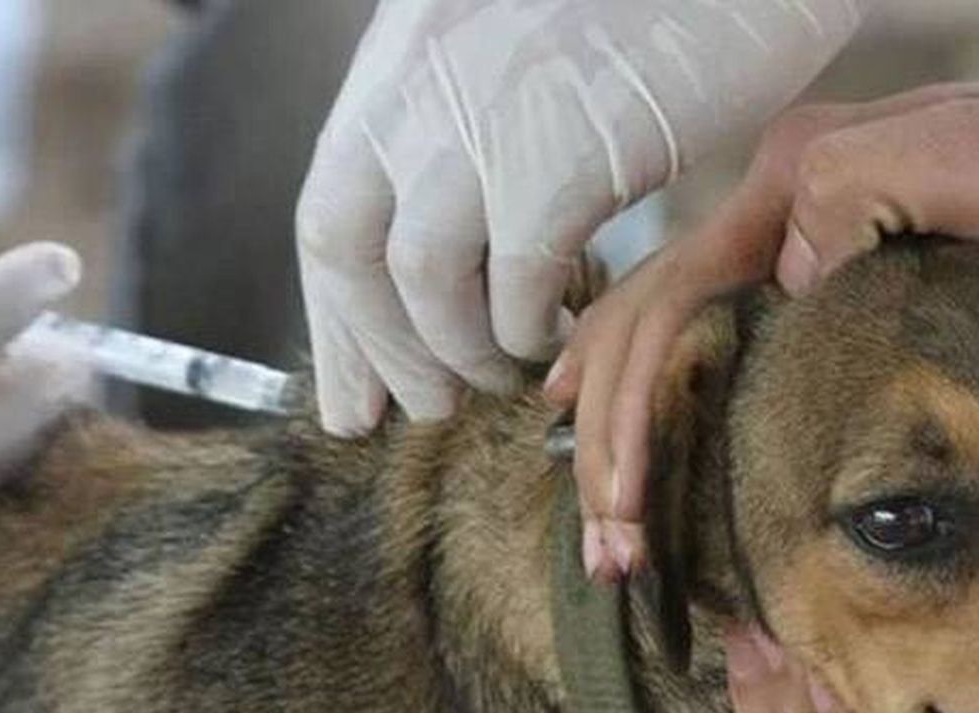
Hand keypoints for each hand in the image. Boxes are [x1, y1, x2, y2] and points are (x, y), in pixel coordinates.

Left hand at [295, 0, 862, 434]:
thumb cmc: (652, 5)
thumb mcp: (510, 45)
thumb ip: (453, 126)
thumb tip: (425, 244)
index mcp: (401, 60)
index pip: (327, 214)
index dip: (340, 322)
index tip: (355, 395)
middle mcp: (419, 86)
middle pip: (346, 252)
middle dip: (382, 352)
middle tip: (426, 406)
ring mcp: (483, 119)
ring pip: (423, 283)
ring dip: (460, 353)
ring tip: (502, 376)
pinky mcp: (562, 158)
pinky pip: (516, 287)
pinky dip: (529, 332)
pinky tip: (557, 337)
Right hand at [549, 78, 978, 577]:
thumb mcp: (969, 160)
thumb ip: (851, 195)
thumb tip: (780, 278)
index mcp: (786, 189)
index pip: (672, 306)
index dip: (635, 410)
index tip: (628, 505)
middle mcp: (767, 215)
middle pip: (646, 331)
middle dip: (614, 444)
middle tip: (611, 550)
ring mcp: (782, 244)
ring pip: (657, 336)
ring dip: (618, 433)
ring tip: (607, 531)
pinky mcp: (808, 280)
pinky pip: (703, 337)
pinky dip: (652, 395)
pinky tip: (618, 435)